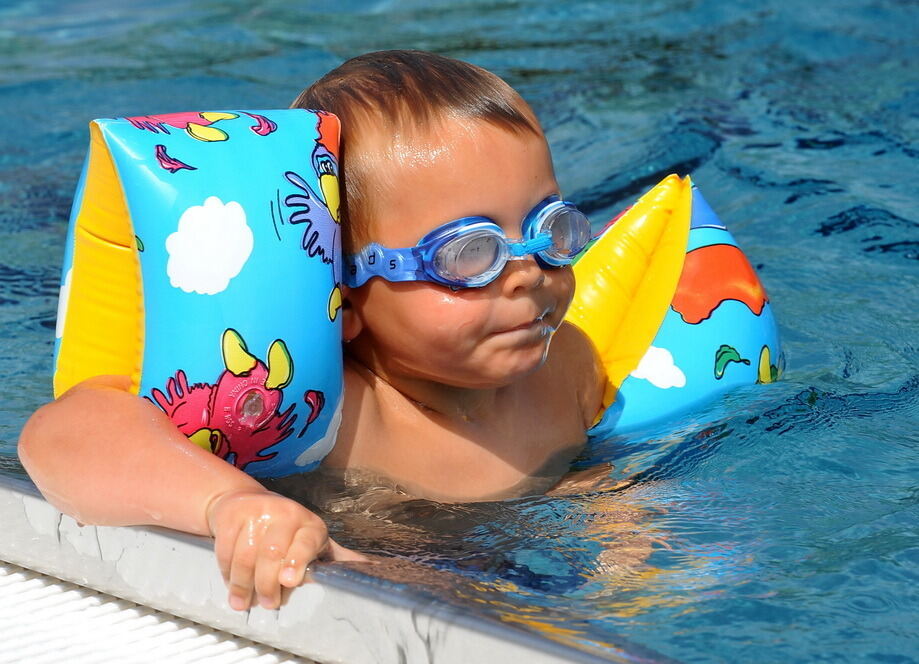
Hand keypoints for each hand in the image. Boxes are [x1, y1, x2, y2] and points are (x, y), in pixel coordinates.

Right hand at [205, 489, 365, 610]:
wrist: (245, 501)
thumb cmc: (288, 529)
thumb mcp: (314, 540)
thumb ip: (338, 557)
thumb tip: (374, 570)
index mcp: (310, 524)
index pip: (305, 541)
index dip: (296, 560)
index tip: (289, 581)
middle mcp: (285, 513)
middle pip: (272, 552)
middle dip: (267, 583)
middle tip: (267, 603)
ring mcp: (256, 512)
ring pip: (246, 555)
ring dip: (243, 583)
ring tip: (243, 601)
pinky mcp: (232, 516)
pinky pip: (226, 550)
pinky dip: (226, 572)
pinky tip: (231, 584)